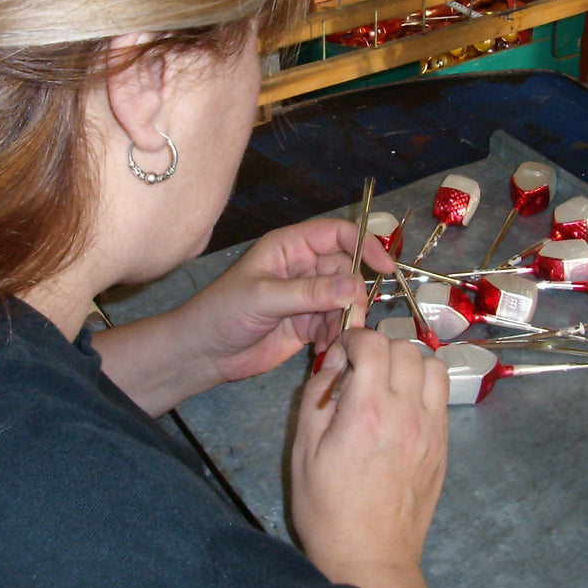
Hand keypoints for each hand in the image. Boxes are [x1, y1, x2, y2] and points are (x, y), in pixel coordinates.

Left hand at [92, 217, 394, 415]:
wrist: (204, 353)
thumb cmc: (223, 312)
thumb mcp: (264, 298)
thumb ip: (309, 292)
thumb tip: (354, 286)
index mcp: (290, 246)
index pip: (337, 234)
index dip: (364, 244)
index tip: (383, 267)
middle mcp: (303, 267)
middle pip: (347, 271)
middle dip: (354, 295)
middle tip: (353, 321)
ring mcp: (308, 297)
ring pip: (345, 301)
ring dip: (345, 321)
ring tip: (330, 341)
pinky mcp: (308, 324)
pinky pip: (336, 326)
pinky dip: (336, 338)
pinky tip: (320, 351)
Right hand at [290, 329, 455, 587]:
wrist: (371, 557)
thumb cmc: (328, 510)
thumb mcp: (304, 451)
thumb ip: (316, 397)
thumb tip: (332, 363)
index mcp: (366, 413)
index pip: (373, 344)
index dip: (354, 338)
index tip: (342, 353)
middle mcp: (405, 414)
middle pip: (405, 349)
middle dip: (380, 349)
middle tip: (361, 369)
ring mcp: (430, 429)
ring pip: (433, 365)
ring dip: (409, 364)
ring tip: (388, 383)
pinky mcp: (443, 444)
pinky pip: (442, 395)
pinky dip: (424, 387)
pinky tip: (403, 406)